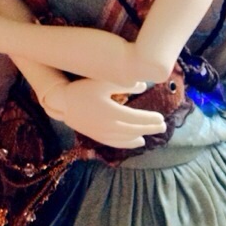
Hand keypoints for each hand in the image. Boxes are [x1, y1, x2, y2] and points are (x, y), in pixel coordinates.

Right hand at [44, 79, 166, 148]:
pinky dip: (128, 143)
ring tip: (151, 135)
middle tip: (163, 127)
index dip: (150, 119)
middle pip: (134, 130)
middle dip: (149, 128)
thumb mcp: (103, 81)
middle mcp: (109, 126)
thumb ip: (124, 84)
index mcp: (112, 112)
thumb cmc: (83, 89)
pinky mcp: (97, 136)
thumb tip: (143, 86)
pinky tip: (137, 142)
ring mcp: (102, 134)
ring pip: (126, 138)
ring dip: (140, 136)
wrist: (62, 103)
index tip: (161, 118)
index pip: (136, 118)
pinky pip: (116, 143)